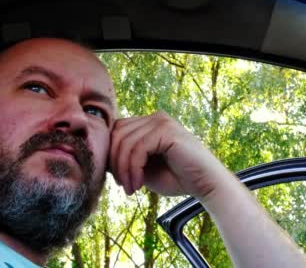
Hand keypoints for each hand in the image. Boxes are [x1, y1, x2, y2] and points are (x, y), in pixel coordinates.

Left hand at [109, 111, 226, 197]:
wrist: (205, 185)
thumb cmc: (176, 178)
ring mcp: (162, 121)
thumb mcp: (143, 168)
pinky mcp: (167, 131)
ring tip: (131, 188)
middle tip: (124, 186)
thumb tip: (100, 156)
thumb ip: (125, 158)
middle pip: (117, 134)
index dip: (112, 155)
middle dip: (115, 163)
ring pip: (125, 142)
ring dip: (124, 170)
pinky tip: (139, 184)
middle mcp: (155, 117)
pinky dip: (133, 169)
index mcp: (149, 123)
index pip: (116, 131)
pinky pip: (138, 148)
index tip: (120, 180)